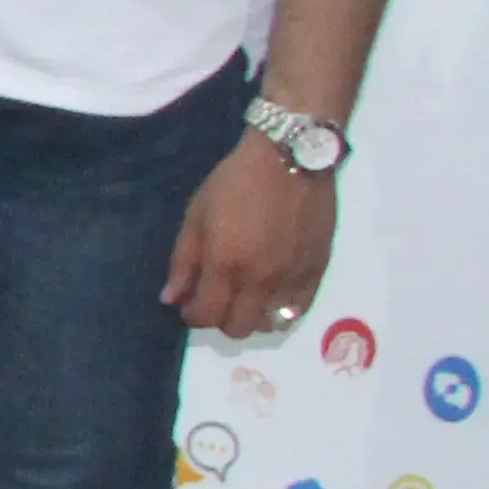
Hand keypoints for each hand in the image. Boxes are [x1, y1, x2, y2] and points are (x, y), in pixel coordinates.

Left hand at [164, 135, 335, 338]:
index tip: (189, 303)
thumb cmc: (235, 183)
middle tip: (216, 298)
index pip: (206, 316)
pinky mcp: (318, 271)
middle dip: (221, 319)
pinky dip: (282, 308)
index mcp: (226, 265)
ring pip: (271, 324)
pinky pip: (299, 309)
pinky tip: (271, 291)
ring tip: (245, 294)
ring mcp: (292, 278)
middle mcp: (261, 280)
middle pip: (239, 328)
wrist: (291, 160)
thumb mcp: (196, 217)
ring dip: (253, 316)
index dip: (193, 315)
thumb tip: (171, 300)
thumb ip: (183, 262)